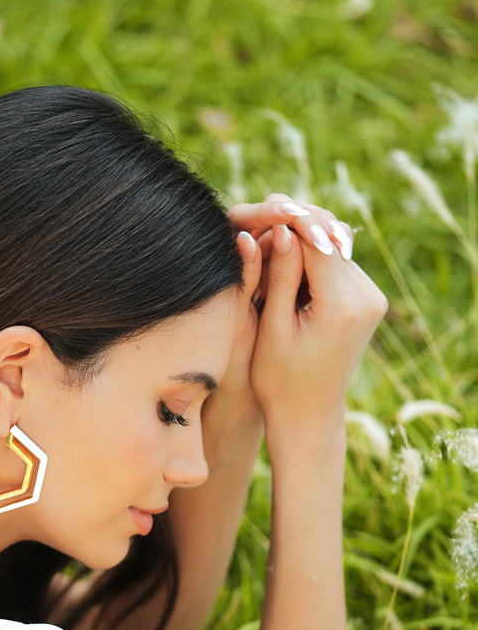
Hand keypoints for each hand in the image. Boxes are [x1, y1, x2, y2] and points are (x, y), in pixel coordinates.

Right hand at [228, 194, 387, 442]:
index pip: (316, 242)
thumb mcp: (272, 326)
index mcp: (340, 306)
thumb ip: (278, 275)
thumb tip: (280, 229)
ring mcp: (373, 299)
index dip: (286, 223)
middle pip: (329, 241)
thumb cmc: (278, 379)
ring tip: (268, 248)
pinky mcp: (370, 301)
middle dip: (296, 231)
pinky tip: (289, 268)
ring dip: (305, 245)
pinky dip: (315, 262)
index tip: (257, 214)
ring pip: (334, 250)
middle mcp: (366, 298)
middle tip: (259, 223)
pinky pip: (339, 267)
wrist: (308, 415)